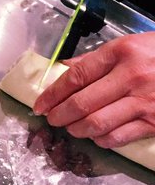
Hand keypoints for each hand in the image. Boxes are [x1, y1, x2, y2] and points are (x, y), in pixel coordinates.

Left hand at [33, 32, 154, 146]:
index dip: (52, 93)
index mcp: (122, 53)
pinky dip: (101, 140)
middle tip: (52, 119)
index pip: (75, 76)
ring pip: (96, 124)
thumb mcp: (132, 45)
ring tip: (72, 128)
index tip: (40, 104)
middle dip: (59, 115)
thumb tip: (63, 69)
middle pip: (81, 103)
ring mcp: (145, 101)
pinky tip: (97, 136)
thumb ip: (97, 59)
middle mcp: (132, 77)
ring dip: (77, 130)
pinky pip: (118, 137)